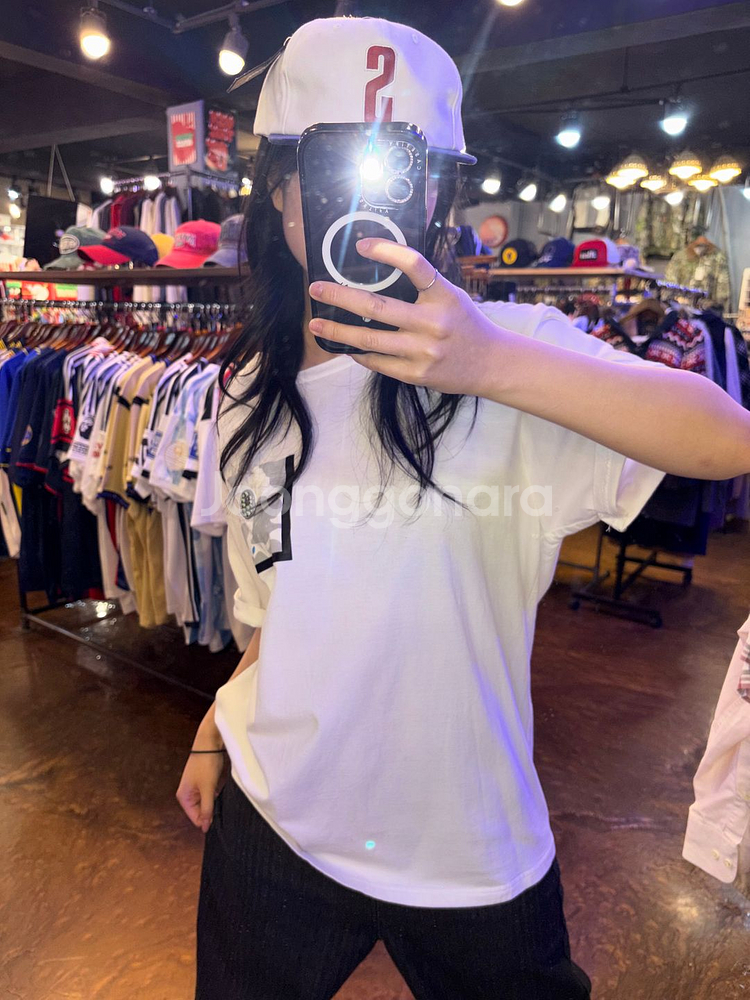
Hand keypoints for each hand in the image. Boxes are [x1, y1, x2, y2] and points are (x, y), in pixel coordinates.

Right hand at [176, 740, 225, 833]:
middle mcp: (187, 794)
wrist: (209, 743)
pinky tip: (221, 790)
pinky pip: (209, 795)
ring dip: (214, 802)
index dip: (207, 820)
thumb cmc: (206, 764)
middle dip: (211, 810)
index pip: (195, 819)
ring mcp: (195, 788)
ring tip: (220, 795)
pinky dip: (215, 795)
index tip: (219, 816)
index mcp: (184, 797)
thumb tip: (204, 828)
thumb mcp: (208, 789)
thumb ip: (207, 809)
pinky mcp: (203, 782)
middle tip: (222, 804)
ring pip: (206, 803)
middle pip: (200, 812)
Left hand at [308, 238, 502, 395]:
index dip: (386, 251)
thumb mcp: (452, 296)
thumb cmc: (466, 325)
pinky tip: (345, 347)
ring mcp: (423, 351)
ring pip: (369, 339)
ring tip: (316, 325)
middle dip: (339, 297)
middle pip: (376, 306)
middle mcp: (433, 323)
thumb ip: (423, 287)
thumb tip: (376, 273)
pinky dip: (358, 353)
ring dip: (337, 331)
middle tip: (316, 288)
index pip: (414, 265)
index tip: (360, 245)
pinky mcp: (416, 374)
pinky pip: (378, 362)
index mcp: (443, 296)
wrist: (491, 363)